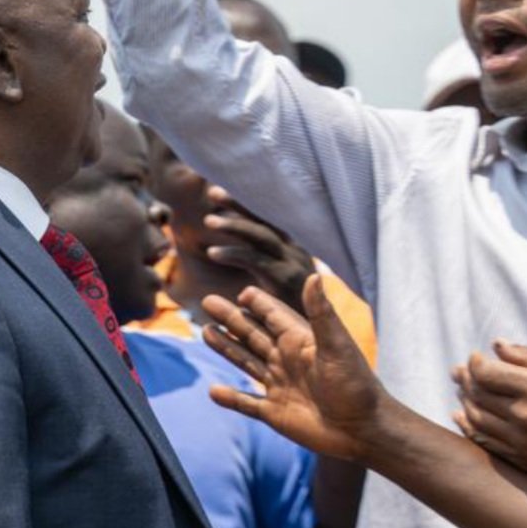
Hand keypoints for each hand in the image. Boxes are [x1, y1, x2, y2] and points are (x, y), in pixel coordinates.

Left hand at [192, 195, 320, 308]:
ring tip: (209, 220)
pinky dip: (233, 254)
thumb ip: (260, 263)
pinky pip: (256, 261)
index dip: (247, 204)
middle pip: (266, 221)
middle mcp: (294, 251)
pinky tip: (212, 253)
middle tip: (214, 191)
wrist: (317, 337)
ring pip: (261, 237)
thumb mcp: (277, 280)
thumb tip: (234, 250)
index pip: (268, 219)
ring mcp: (292, 264)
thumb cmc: (293, 310)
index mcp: (292, 249)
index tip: (222, 190)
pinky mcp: (286, 279)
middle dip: (240, 205)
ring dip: (235, 226)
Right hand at [200, 273, 381, 465]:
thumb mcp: (337, 346)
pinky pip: (246, 403)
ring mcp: (279, 386)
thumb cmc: (356, 386)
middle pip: (252, 334)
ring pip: (245, 362)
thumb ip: (320, 313)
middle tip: (207, 302)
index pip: (273, 315)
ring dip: (226, 348)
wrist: (364, 432)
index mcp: (300, 342)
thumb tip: (313, 275)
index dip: (258, 302)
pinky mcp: (274, 413)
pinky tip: (213, 391)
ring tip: (205, 332)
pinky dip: (230, 398)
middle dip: (231, 318)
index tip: (242, 291)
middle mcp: (287, 360)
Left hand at [456, 341, 526, 475]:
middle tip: (460, 371)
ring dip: (464, 401)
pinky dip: (468, 425)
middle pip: (478, 394)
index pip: (486, 373)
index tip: (476, 358)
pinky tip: (462, 414)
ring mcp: (522, 440)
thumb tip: (496, 345)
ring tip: (463, 390)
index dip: (474, 363)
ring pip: (475, 417)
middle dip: (465, 379)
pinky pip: (483, 441)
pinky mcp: (521, 458)